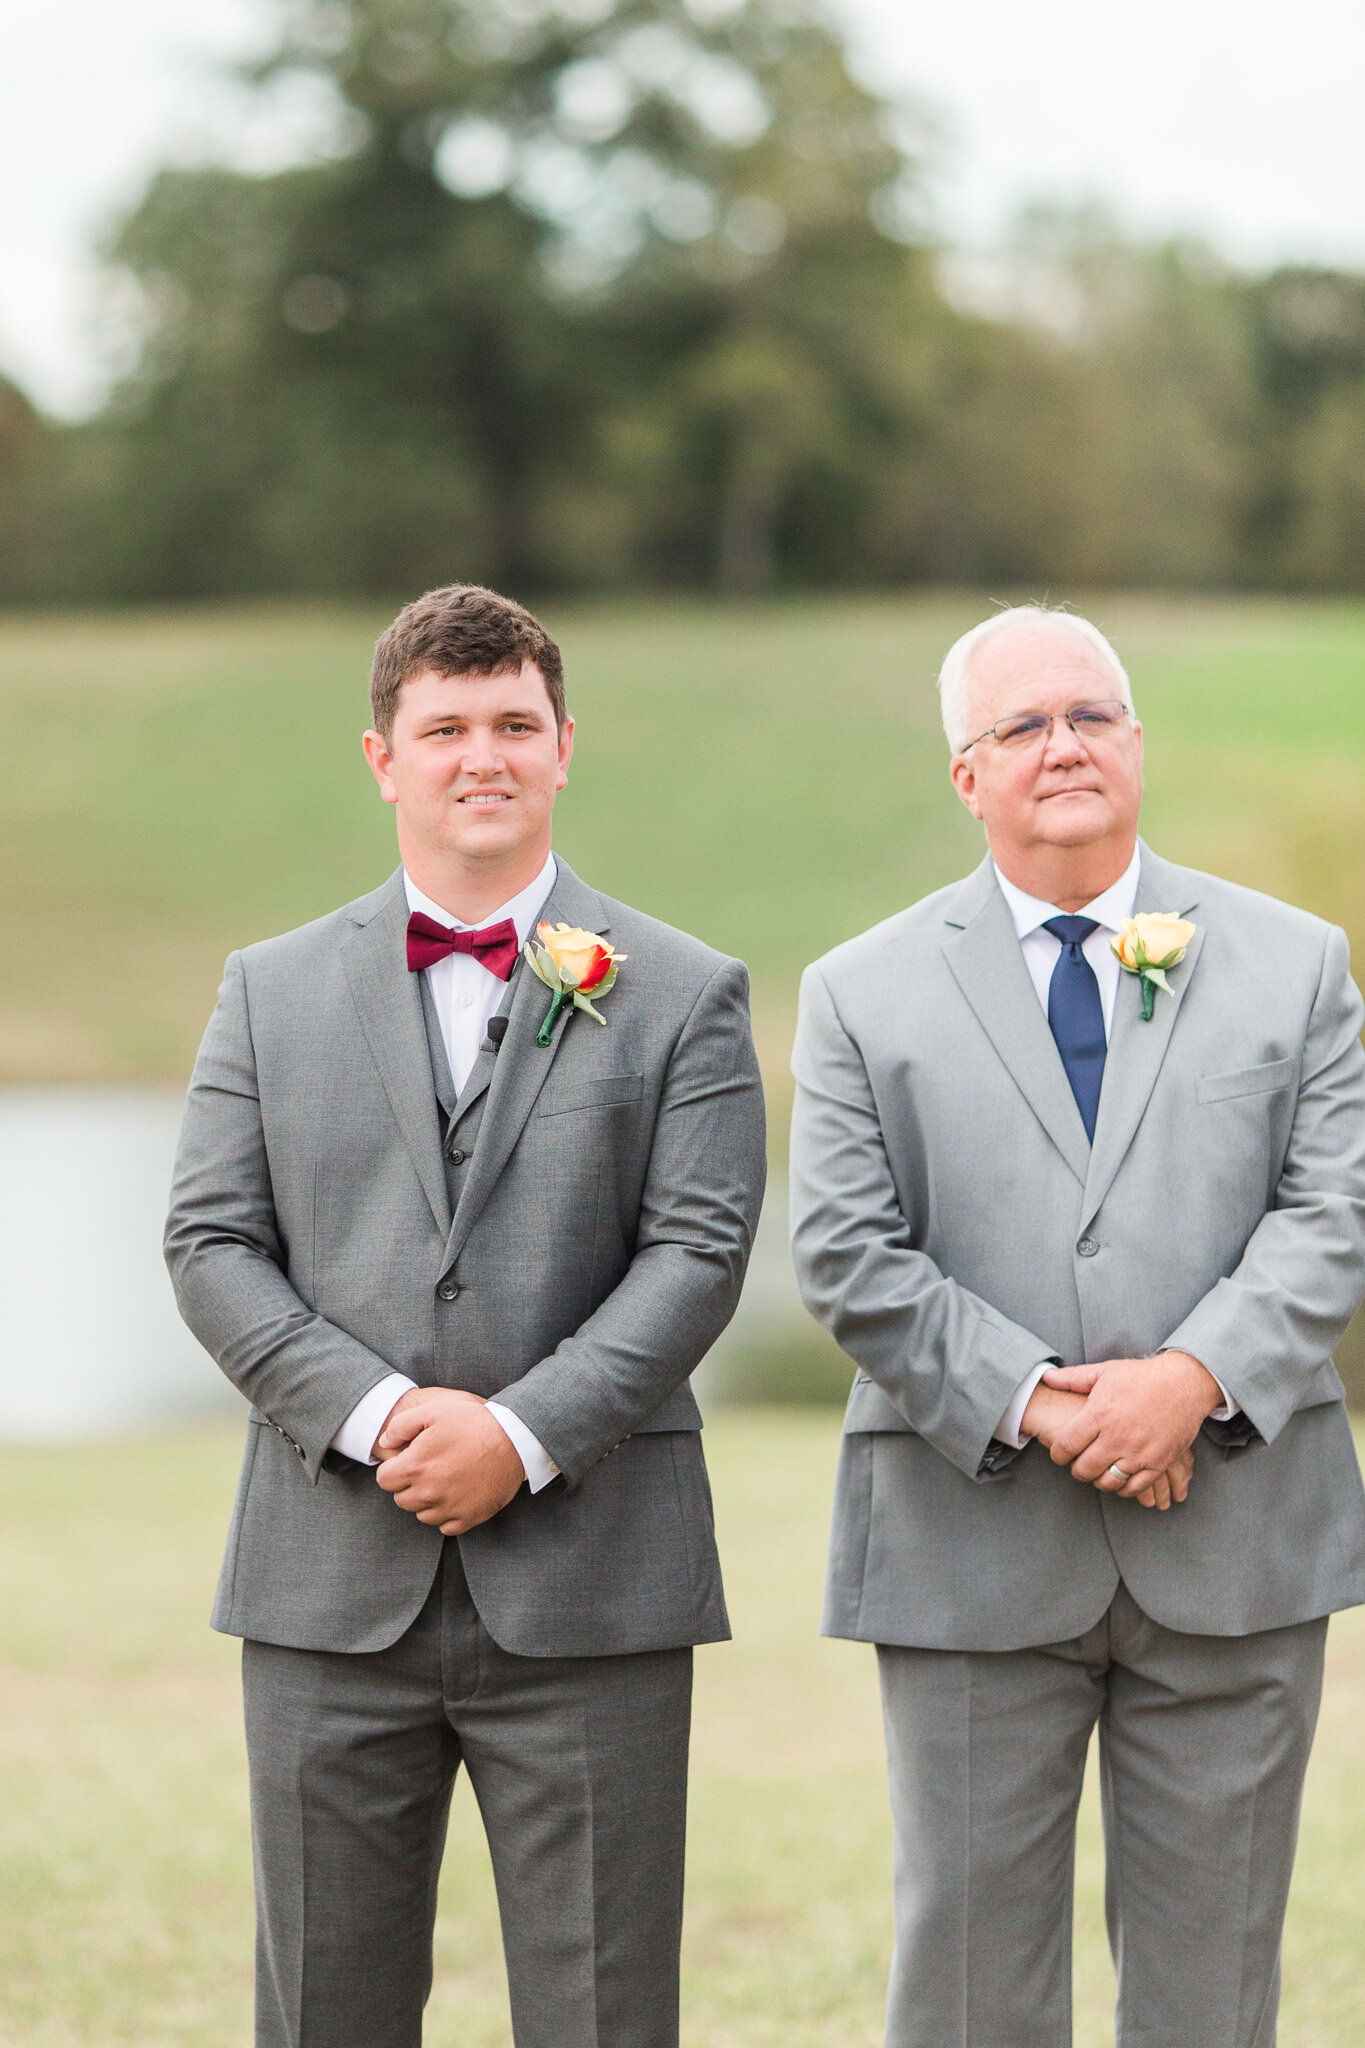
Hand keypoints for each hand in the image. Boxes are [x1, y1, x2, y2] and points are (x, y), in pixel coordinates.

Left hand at [375, 1388, 524, 1534]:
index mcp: (416, 1466)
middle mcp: (429, 1492)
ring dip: (428, 1501)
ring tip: (445, 1480)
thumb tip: (384, 1443)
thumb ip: (401, 1426)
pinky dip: (448, 1515)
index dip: (394, 1469)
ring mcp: (449, 1508)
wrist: (514, 1439)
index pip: (384, 1480)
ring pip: (422, 1515)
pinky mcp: (469, 1518)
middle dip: (409, 1486)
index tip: (409, 1461)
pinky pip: (446, 1527)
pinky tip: (457, 1495)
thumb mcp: (434, 1411)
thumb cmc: (473, 1422)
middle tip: (429, 1469)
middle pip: (402, 1500)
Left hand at [1022, 1379, 1192, 1510]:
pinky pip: (1135, 1487)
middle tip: (1078, 1464)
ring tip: (1098, 1471)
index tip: (1059, 1453)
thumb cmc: (1142, 1376)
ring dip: (1098, 1480)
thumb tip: (1046, 1377)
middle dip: (1077, 1469)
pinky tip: (1119, 1478)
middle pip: (1084, 1469)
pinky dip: (1124, 1488)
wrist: (1184, 1383)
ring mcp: (1138, 1453)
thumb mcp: (1105, 1372)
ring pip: (1107, 1482)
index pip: (1065, 1446)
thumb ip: (1073, 1378)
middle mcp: (1116, 1438)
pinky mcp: (1158, 1462)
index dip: (1057, 1454)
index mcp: (1099, 1415)